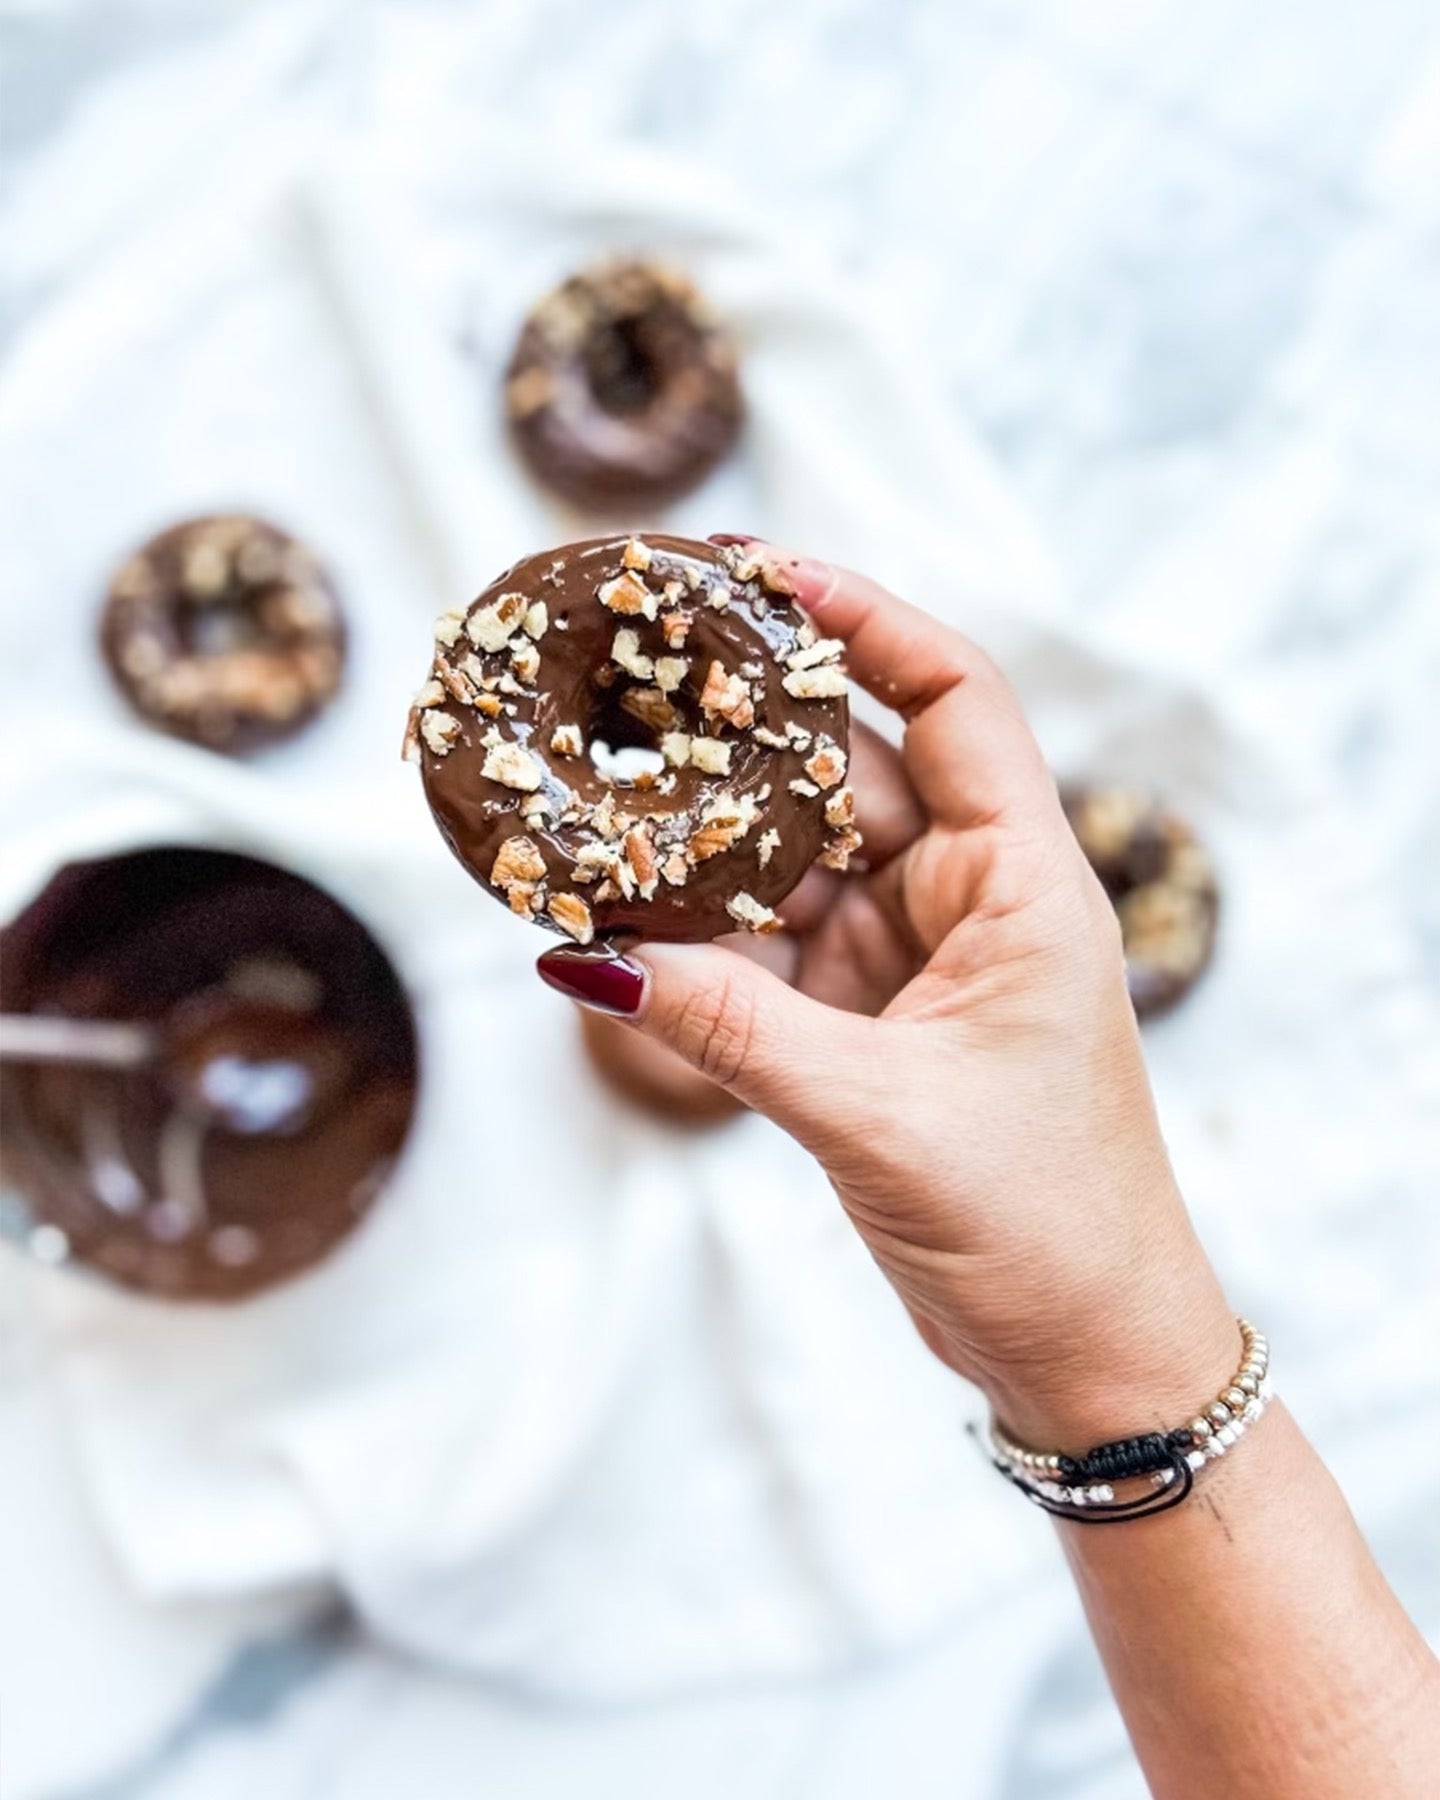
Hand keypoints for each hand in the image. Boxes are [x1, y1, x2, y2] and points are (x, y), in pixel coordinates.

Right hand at [539, 547, 1237, 1447]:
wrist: (1085, 1351)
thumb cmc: (1041, 1223)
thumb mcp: (875, 1113)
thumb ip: (727, 1027)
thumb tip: (581, 957)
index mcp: (1024, 885)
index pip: (955, 699)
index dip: (867, 622)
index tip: (763, 572)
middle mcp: (970, 903)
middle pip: (850, 773)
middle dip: (746, 731)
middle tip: (637, 675)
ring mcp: (914, 964)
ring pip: (794, 867)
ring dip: (705, 849)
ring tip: (598, 806)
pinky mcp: (869, 1028)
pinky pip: (769, 954)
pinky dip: (700, 942)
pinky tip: (617, 923)